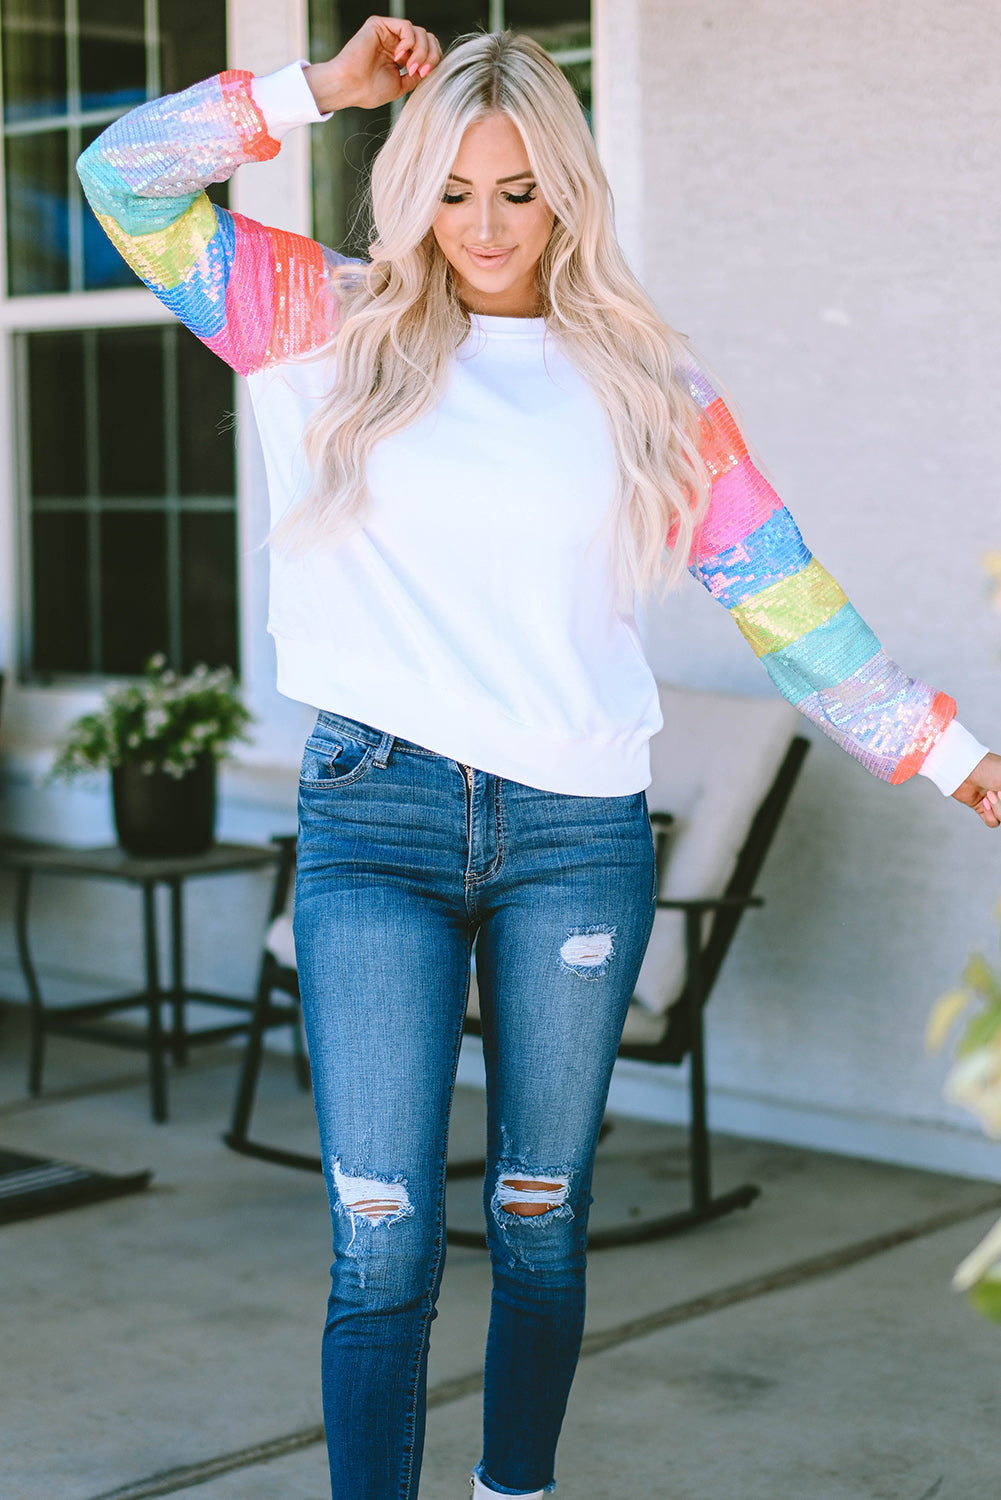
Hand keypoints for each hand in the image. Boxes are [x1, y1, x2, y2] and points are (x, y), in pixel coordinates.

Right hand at [304, 16, 442, 113]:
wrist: (349, 87)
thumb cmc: (369, 91)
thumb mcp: (401, 86)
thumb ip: (417, 75)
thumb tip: (431, 68)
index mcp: (401, 56)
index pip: (427, 49)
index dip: (433, 60)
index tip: (425, 75)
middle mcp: (395, 42)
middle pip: (427, 38)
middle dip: (430, 55)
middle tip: (421, 71)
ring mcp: (388, 32)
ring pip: (419, 32)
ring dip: (421, 51)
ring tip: (409, 67)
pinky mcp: (380, 25)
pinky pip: (406, 26)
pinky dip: (409, 42)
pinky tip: (399, 56)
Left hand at [951, 752, 1000, 827]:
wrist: (963, 770)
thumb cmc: (989, 769)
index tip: (1000, 793)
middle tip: (996, 792)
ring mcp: (996, 802)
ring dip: (997, 809)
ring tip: (989, 795)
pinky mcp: (983, 809)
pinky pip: (993, 822)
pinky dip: (990, 816)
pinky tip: (984, 803)